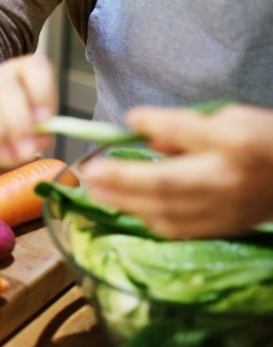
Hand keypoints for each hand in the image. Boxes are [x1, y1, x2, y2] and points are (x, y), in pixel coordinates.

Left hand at [82, 105, 272, 237]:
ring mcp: (226, 209)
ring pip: (168, 211)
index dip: (155, 125)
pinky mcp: (223, 228)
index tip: (129, 117)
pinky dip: (148, 219)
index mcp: (235, 143)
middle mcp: (228, 179)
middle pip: (167, 183)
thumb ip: (184, 125)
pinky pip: (178, 229)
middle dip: (123, 179)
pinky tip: (126, 209)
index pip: (187, 132)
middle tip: (90, 172)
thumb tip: (140, 128)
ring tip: (96, 191)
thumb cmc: (261, 140)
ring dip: (127, 203)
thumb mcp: (230, 118)